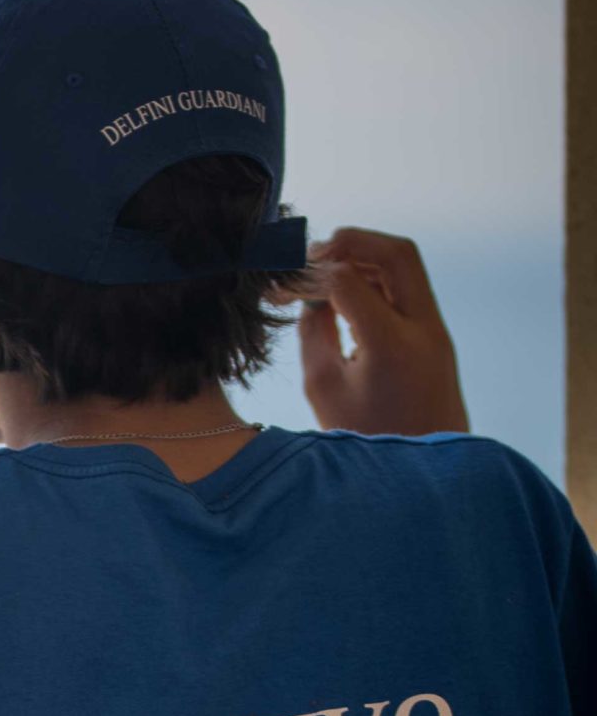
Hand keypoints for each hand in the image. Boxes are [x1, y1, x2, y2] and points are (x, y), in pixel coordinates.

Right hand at [278, 228, 468, 436]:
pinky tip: (344, 298)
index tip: (280, 286)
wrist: (425, 473)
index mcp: (390, 344)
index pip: (346, 279)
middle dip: (350, 242)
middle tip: (311, 256)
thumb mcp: (323, 388)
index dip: (308, 275)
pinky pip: (406, 289)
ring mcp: (436, 330)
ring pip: (404, 266)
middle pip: (396, 253)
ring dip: (362, 259)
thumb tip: (312, 297)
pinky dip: (374, 280)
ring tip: (322, 277)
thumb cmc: (366, 437)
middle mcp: (423, 328)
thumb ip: (313, 333)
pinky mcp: (435, 336)